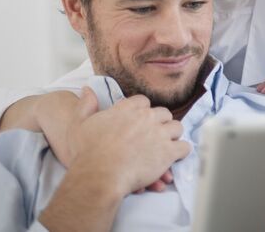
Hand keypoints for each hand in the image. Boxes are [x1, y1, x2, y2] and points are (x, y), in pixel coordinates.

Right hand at [68, 87, 190, 196]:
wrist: (99, 175)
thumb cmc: (87, 152)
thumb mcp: (79, 125)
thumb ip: (86, 105)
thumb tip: (87, 89)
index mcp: (128, 109)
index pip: (143, 101)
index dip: (142, 110)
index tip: (139, 120)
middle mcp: (147, 117)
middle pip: (163, 113)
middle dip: (160, 122)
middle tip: (154, 134)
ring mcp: (160, 133)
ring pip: (177, 127)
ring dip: (172, 135)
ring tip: (166, 144)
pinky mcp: (168, 152)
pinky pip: (184, 147)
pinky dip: (181, 152)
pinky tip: (176, 156)